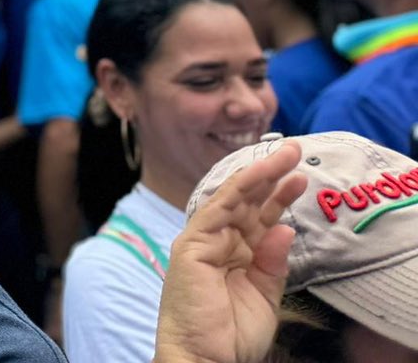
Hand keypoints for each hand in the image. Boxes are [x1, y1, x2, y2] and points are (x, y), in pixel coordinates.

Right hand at [153, 140, 305, 362]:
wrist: (204, 357)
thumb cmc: (231, 335)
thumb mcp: (265, 297)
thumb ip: (273, 263)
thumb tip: (284, 228)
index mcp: (236, 255)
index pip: (258, 216)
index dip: (278, 195)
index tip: (300, 176)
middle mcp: (218, 242)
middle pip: (247, 201)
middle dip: (271, 175)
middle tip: (296, 150)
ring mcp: (203, 241)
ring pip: (232, 199)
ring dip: (258, 175)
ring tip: (285, 155)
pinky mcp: (192, 245)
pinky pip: (217, 211)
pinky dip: (238, 193)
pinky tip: (259, 178)